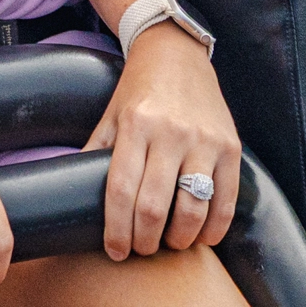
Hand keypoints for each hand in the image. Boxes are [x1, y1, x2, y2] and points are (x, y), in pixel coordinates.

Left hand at [86, 21, 241, 258]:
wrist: (176, 55)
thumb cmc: (138, 90)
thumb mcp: (110, 114)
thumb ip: (96, 150)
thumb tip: (74, 189)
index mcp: (135, 125)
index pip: (120, 189)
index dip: (116, 227)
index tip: (114, 250)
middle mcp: (170, 134)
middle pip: (155, 205)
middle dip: (145, 239)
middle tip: (140, 251)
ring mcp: (204, 141)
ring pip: (193, 208)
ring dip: (179, 238)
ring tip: (168, 244)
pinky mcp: (231, 148)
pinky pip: (226, 201)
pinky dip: (214, 229)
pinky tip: (201, 238)